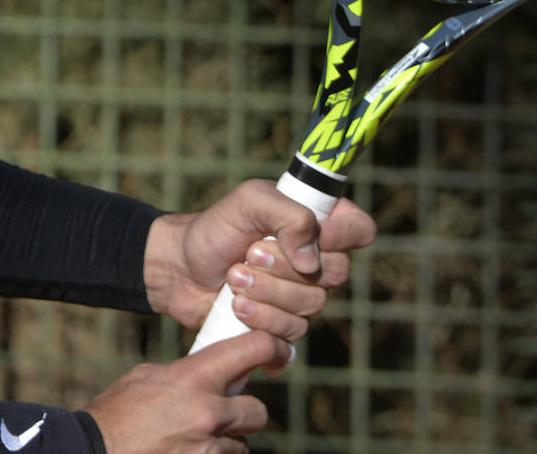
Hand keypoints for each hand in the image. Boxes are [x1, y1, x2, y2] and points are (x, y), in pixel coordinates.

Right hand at [85, 331, 290, 452]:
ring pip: (241, 445)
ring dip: (224, 442)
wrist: (96, 450)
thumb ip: (183, 374)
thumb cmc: (115, 412)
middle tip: (220, 415)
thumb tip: (207, 376)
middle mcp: (209, 414)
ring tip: (192, 439)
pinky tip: (185, 451)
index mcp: (193, 378)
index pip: (251, 350)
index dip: (271, 347)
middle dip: (242, 413)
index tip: (276, 351)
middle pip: (258, 411)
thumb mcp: (145, 378)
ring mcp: (209, 448)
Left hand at [143, 179, 376, 338]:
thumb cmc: (214, 229)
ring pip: (313, 306)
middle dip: (285, 266)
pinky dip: (260, 319)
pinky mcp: (283, 326)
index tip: (304, 236)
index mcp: (317, 224)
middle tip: (248, 254)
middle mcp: (317, 262)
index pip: (360, 229)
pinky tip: (236, 306)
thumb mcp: (247, 201)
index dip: (340, 236)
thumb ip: (288, 214)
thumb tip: (310, 258)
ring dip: (266, 291)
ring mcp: (302, 296)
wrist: (179, 268)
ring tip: (233, 277)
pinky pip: (293, 336)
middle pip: (337, 273)